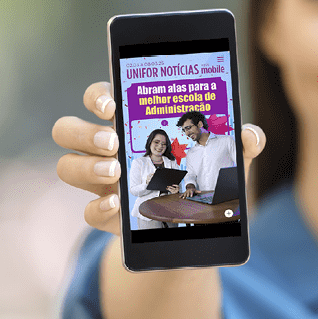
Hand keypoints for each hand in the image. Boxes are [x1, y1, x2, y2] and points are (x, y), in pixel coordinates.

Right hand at [53, 81, 265, 234]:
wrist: (202, 223)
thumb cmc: (209, 174)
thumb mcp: (229, 157)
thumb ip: (242, 142)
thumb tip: (250, 135)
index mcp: (131, 122)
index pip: (99, 97)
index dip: (97, 96)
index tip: (113, 105)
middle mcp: (108, 148)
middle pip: (67, 129)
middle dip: (84, 132)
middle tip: (114, 142)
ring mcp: (103, 182)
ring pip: (67, 166)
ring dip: (87, 167)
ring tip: (116, 171)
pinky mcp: (109, 215)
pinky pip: (87, 211)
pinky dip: (98, 208)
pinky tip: (118, 204)